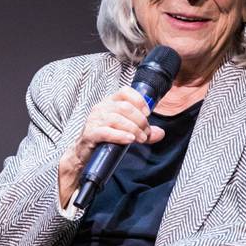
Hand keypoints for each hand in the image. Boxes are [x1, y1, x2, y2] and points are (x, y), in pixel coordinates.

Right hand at [57, 86, 164, 206]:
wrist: (84, 153)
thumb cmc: (106, 139)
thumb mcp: (127, 131)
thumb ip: (144, 131)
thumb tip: (161, 133)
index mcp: (110, 102)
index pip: (125, 91)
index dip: (139, 100)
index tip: (148, 114)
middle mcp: (101, 108)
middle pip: (124, 107)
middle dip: (140, 120)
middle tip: (146, 133)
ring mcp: (94, 120)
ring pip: (117, 119)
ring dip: (133, 129)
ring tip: (140, 139)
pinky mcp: (90, 133)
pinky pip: (106, 132)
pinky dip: (120, 135)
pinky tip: (129, 139)